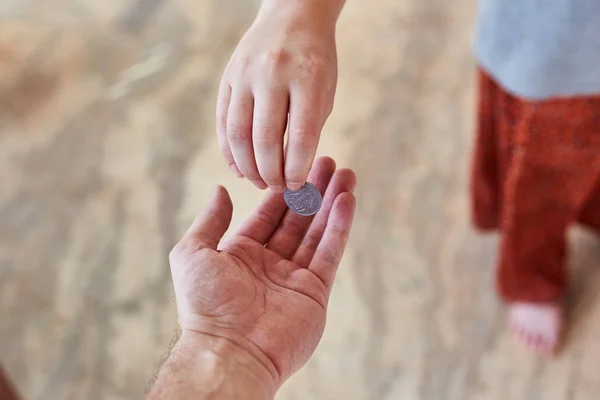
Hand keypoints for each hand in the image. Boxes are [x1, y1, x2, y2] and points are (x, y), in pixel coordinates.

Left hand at [168, 157, 355, 387]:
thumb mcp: (192, 253)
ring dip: (331, 202)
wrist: (230, 351)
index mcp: (241, 254)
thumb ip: (209, 221)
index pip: (268, 214)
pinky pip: (329, 252)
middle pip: (296, 219)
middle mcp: (269, 263)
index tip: (297, 164)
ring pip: (317, 231)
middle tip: (329, 162)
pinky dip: (339, 226)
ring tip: (346, 174)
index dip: (283, 190)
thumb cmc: (206, 305)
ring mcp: (294, 277)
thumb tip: (220, 191)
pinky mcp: (315, 291)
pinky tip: (347, 200)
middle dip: (312, 190)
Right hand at [217, 0, 342, 190]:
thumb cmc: (316, 60)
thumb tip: (292, 173)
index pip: (301, 136)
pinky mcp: (228, 76)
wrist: (293, 15)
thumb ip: (310, 128)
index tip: (297, 187)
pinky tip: (239, 166)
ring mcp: (245, 73)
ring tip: (258, 182)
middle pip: (265, 138)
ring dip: (247, 165)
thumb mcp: (325, 90)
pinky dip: (228, 149)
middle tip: (276, 188)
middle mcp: (273, 72)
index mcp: (308, 76)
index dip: (297, 168)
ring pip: (238, 132)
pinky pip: (222, 120)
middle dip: (270, 172)